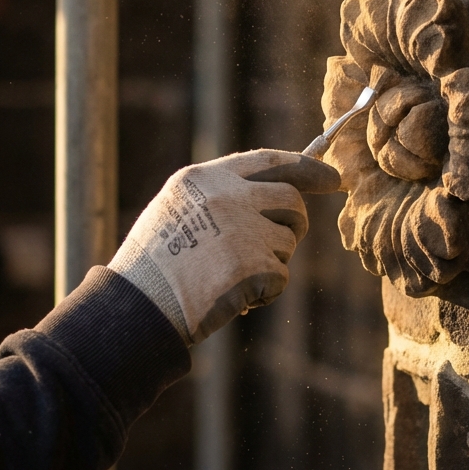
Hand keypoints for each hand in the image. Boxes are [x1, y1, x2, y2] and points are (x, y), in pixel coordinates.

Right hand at [109, 149, 340, 342]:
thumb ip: (223, 195)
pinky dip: (264, 292)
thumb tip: (282, 193)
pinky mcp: (251, 265)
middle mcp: (226, 196)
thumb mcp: (178, 209)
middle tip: (272, 249)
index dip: (307, 167)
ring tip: (231, 276)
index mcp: (205, 177)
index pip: (270, 160)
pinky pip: (281, 277)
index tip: (333, 178)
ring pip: (288, 242)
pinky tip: (233, 297)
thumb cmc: (155, 266)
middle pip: (291, 200)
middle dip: (293, 225)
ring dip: (271, 263)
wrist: (136, 308)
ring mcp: (240, 229)